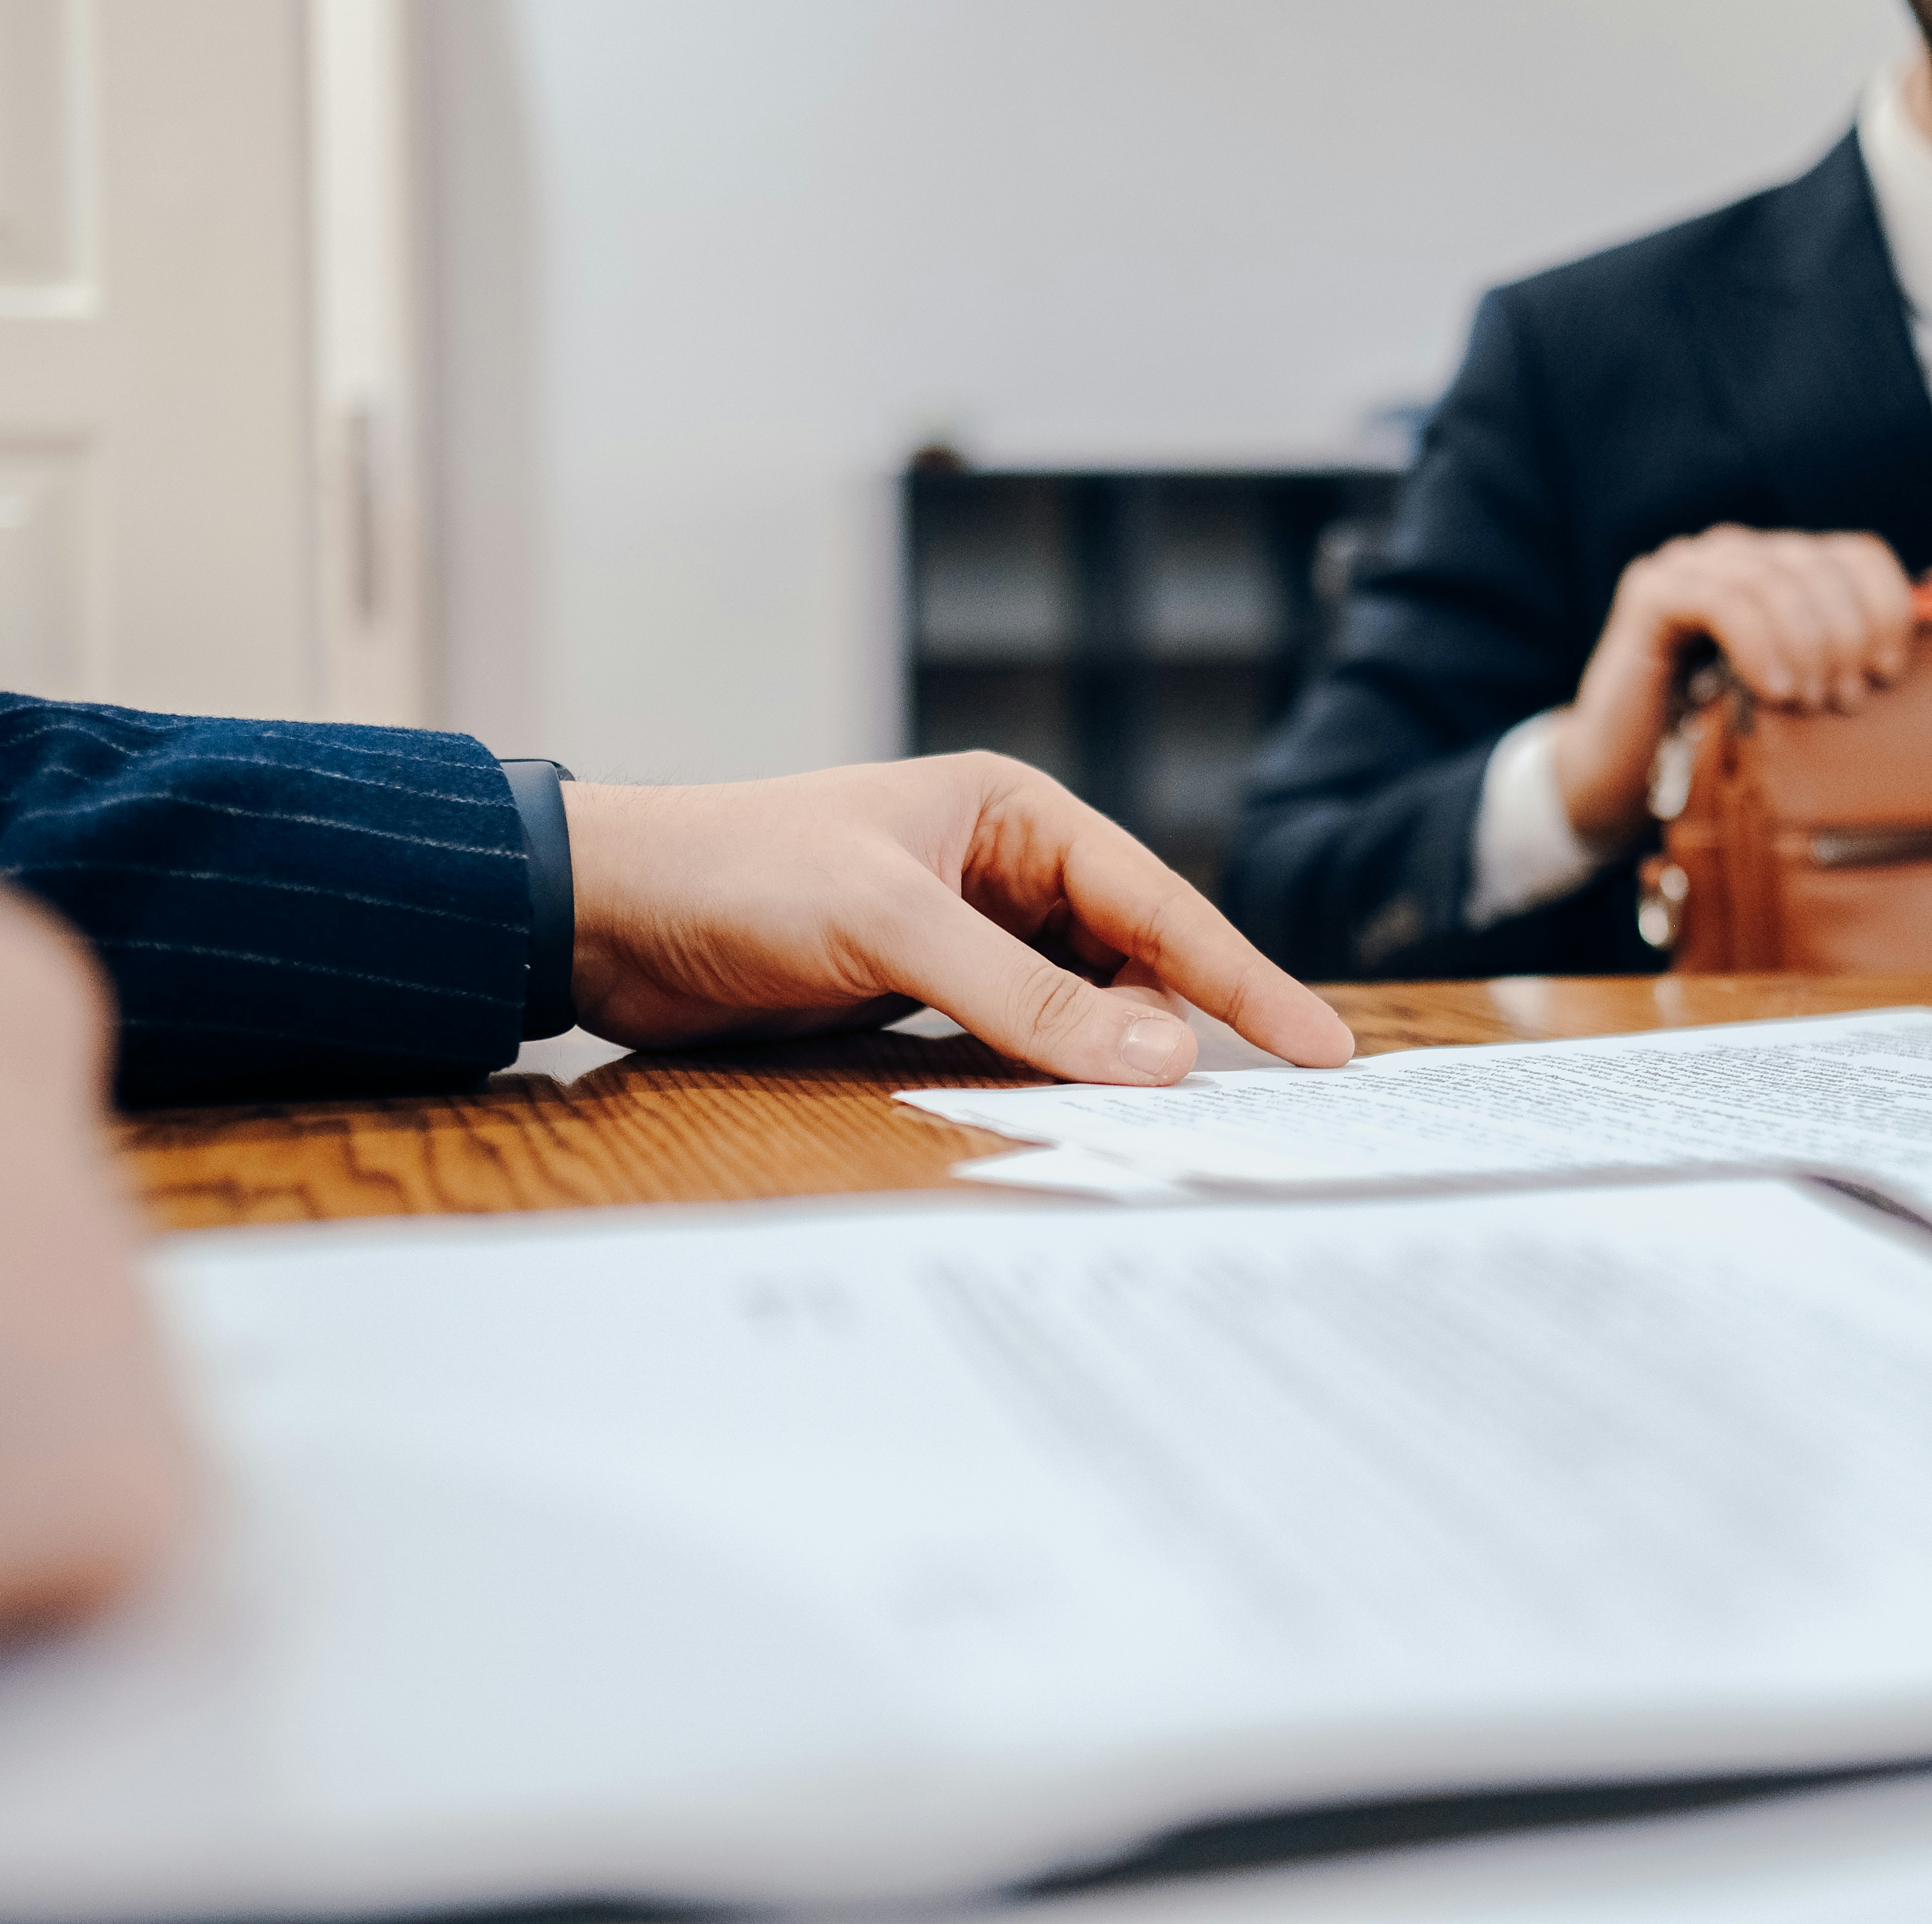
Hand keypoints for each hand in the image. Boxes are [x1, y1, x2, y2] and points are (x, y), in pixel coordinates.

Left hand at [561, 753, 1353, 1082]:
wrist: (607, 911)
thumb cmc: (744, 875)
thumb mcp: (892, 924)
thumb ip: (1026, 995)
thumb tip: (1159, 1058)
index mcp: (1013, 815)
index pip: (1158, 904)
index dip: (1245, 979)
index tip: (1324, 1047)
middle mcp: (1000, 870)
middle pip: (1130, 962)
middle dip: (1174, 1031)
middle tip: (1225, 1110)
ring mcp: (962, 936)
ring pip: (1077, 1010)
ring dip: (1104, 1062)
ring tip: (1136, 1117)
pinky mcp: (918, 995)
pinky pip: (1014, 1040)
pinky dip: (1043, 1076)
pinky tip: (1063, 1111)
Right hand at [1552, 525, 1915, 849]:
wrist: (1620, 775)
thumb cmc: (1713, 739)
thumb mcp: (1796, 693)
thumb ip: (1847, 652)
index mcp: (1778, 568)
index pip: (1855, 555)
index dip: (1886, 606)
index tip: (1889, 670)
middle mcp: (1735, 553)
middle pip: (1819, 564)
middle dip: (1846, 634)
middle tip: (1846, 699)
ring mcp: (1690, 565)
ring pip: (1774, 577)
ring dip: (1807, 642)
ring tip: (1809, 700)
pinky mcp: (1652, 592)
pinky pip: (1722, 598)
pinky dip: (1759, 642)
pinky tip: (1772, 688)